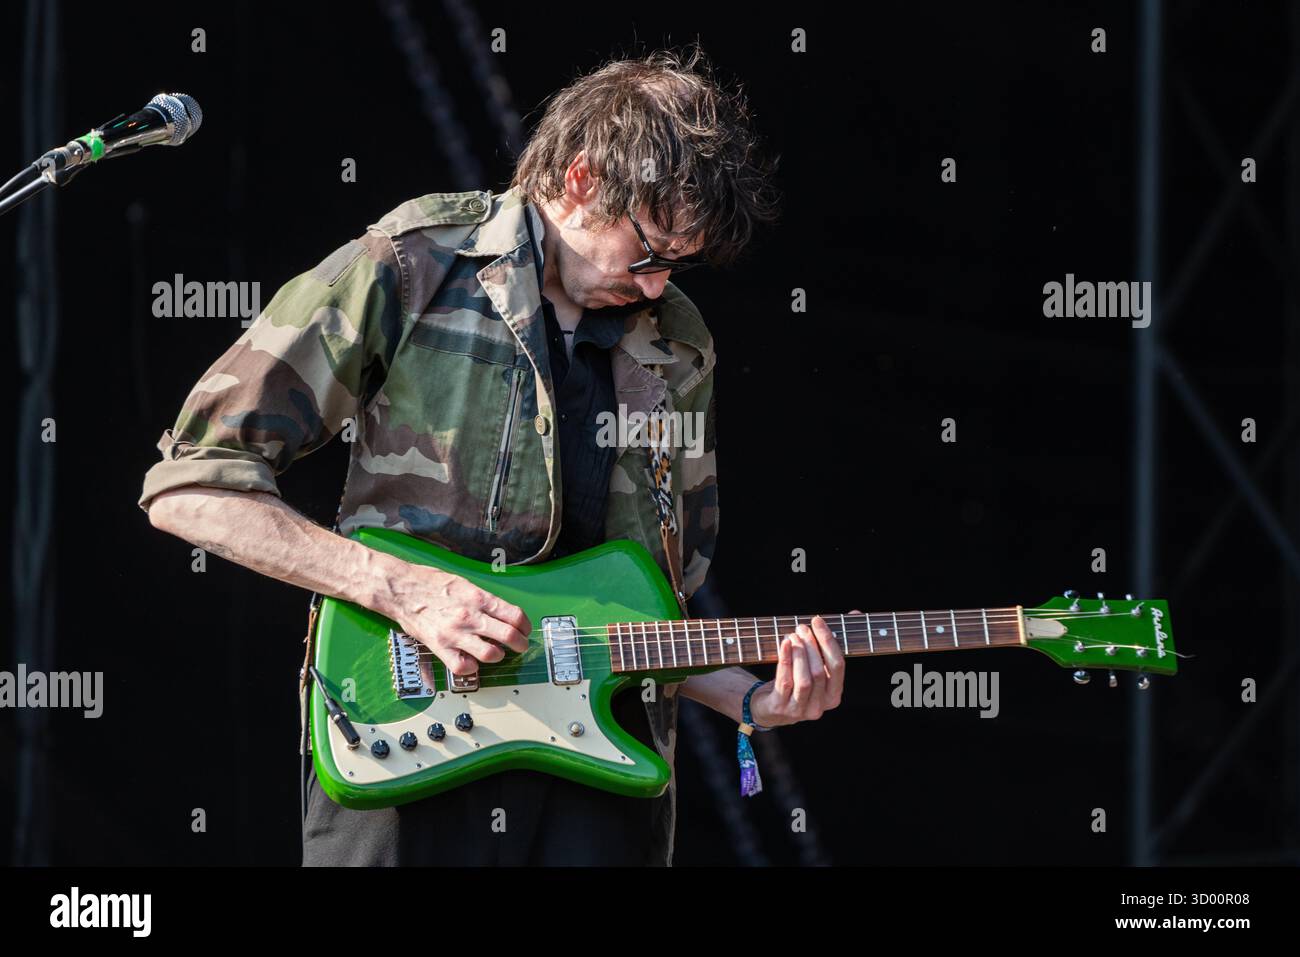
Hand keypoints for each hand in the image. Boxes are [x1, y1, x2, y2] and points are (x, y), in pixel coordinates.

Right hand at [389, 564, 531, 675]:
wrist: (400, 589)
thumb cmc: (429, 583)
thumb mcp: (463, 583)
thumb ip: (483, 600)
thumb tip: (501, 613)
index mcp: (478, 598)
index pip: (514, 615)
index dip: (525, 625)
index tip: (524, 629)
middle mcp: (469, 616)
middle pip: (508, 636)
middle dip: (520, 644)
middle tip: (520, 645)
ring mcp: (455, 634)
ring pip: (490, 654)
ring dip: (498, 656)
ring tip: (497, 653)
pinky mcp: (439, 647)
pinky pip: (462, 666)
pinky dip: (472, 667)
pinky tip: (472, 661)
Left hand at [749, 611, 855, 727]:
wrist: (771, 708)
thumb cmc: (798, 681)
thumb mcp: (817, 666)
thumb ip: (834, 641)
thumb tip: (857, 613)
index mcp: (834, 696)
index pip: (838, 666)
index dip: (828, 641)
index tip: (818, 621)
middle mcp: (820, 706)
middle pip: (820, 671)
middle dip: (811, 645)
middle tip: (802, 627)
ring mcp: (800, 710)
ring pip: (804, 679)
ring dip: (798, 652)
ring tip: (792, 635)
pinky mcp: (781, 707)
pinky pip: (785, 681)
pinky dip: (785, 659)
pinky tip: (784, 644)